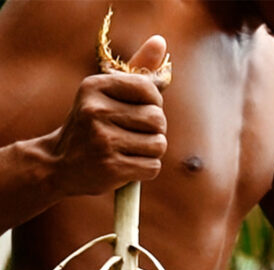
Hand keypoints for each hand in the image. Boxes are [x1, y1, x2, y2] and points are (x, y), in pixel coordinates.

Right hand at [50, 35, 167, 196]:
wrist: (59, 165)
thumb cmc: (90, 127)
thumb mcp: (104, 95)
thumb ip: (135, 71)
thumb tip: (160, 42)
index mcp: (94, 87)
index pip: (148, 89)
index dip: (154, 104)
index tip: (141, 110)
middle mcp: (96, 111)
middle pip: (157, 119)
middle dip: (154, 130)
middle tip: (135, 135)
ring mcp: (103, 141)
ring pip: (158, 144)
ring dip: (152, 151)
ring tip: (131, 150)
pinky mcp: (111, 168)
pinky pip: (152, 167)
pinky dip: (146, 169)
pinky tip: (129, 166)